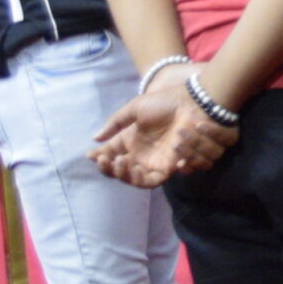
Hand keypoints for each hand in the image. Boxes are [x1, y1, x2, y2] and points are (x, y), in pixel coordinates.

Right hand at [89, 75, 237, 187]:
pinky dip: (144, 178)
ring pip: (136, 181)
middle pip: (120, 173)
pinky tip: (138, 168)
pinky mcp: (170, 166)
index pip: (110, 157)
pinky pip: (156, 180)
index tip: (92, 155)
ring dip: (125, 176)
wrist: (190, 103)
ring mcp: (155, 163)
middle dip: (111, 169)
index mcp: (129, 143)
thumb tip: (95, 139)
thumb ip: (115, 123)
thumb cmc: (163, 103)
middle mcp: (140, 156)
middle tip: (108, 159)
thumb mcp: (134, 109)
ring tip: (122, 162)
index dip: (100, 160)